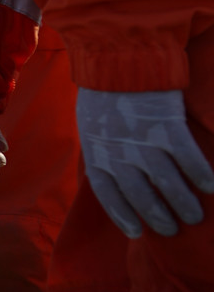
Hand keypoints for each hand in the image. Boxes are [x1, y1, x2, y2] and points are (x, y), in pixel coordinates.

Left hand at [76, 88, 213, 237]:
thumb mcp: (91, 125)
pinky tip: (212, 187)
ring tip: (194, 217)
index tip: (136, 232)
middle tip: (173, 229)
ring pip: (167, 183)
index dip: (122, 215)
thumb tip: (116, 174)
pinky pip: (188, 158)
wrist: (117, 59)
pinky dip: (201, 175)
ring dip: (183, 203)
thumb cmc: (104, 93)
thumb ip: (104, 150)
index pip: (108, 194)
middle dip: (158, 216)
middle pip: (140, 195)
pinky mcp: (166, 126)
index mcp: (96, 152)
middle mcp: (118, 152)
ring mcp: (143, 141)